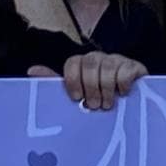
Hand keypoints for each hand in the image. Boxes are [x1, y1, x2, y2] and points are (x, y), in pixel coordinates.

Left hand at [28, 52, 146, 110]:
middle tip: (94, 106)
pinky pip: (126, 70)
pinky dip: (123, 84)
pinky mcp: (134, 66)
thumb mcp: (77, 93)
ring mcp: (116, 60)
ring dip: (106, 89)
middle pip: (89, 63)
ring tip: (107, 105)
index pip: (73, 63)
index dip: (72, 80)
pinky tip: (123, 94)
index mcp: (81, 64)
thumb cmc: (99, 99)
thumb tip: (31, 71)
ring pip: (107, 67)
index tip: (76, 98)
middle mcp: (98, 58)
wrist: (130, 103)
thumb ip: (56, 82)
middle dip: (91, 87)